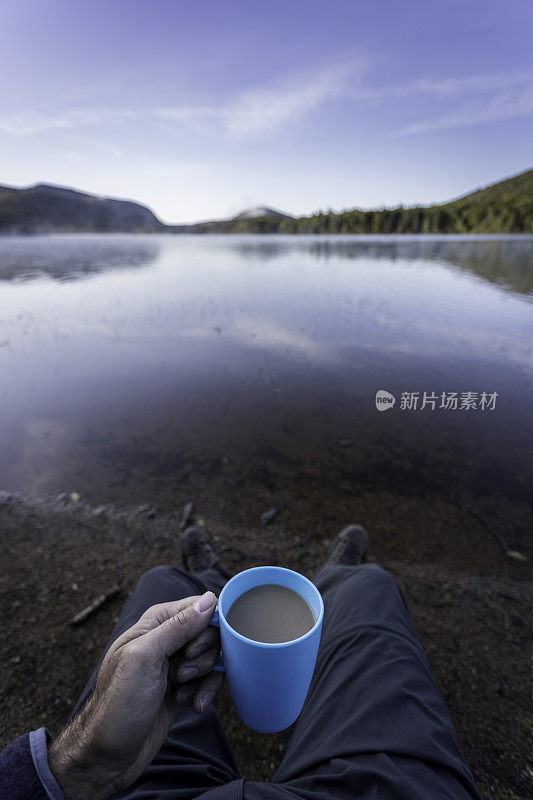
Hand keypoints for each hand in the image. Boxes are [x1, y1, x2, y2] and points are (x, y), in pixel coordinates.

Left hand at [49, 591, 222, 799]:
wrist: (108, 755)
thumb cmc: (118, 704)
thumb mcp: (145, 658)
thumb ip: (178, 626)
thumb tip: (210, 599)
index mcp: (155, 622)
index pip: (199, 607)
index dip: (204, 627)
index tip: (191, 651)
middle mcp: (167, 639)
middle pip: (210, 633)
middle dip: (203, 657)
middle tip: (180, 675)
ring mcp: (175, 664)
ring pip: (212, 658)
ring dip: (204, 678)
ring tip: (181, 694)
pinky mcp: (183, 687)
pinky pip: (209, 680)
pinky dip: (205, 693)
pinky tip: (191, 705)